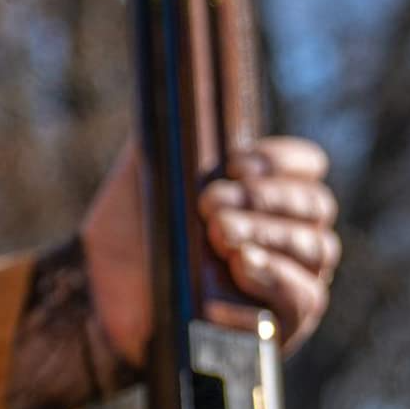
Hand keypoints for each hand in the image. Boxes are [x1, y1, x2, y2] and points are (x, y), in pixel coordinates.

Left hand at [82, 134, 341, 364]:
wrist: (94, 296)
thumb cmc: (126, 236)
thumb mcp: (144, 173)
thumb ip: (167, 129)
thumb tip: (178, 78)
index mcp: (267, 195)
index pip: (306, 166)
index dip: (281, 161)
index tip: (236, 165)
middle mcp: (288, 236)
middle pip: (314, 207)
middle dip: (266, 201)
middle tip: (211, 206)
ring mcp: (288, 282)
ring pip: (315, 251)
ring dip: (269, 237)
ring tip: (220, 236)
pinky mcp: (277, 329)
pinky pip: (301, 302)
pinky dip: (273, 282)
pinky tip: (240, 268)